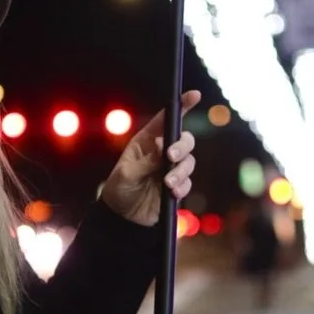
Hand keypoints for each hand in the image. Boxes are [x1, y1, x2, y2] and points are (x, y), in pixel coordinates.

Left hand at [100, 91, 201, 226]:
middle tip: (170, 158)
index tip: (194, 95)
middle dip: (181, 147)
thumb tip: (163, 146)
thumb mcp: (128, 174)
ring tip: (167, 184)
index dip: (182, 105)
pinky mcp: (177, 186)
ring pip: (189, 161)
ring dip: (180, 172)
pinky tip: (170, 194)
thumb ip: (147, 160)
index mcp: (147, 141)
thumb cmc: (119, 190)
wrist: (123, 218)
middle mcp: (161, 151)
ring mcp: (170, 168)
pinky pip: (188, 182)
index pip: (166, 119)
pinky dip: (181, 187)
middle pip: (184, 139)